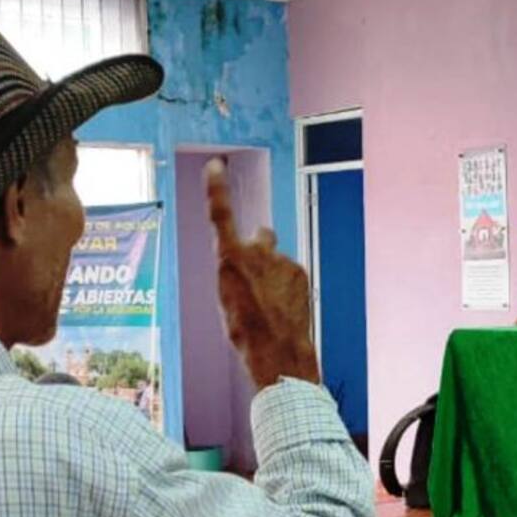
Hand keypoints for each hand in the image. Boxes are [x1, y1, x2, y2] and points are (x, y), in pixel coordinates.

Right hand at [207, 158, 319, 388]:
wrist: (276, 350)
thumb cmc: (245, 329)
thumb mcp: (227, 297)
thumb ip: (237, 269)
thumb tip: (252, 258)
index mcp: (229, 258)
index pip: (221, 214)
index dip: (217, 189)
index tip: (216, 166)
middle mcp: (256, 252)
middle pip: (261, 236)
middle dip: (260, 245)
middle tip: (259, 271)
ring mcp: (281, 260)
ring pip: (277, 260)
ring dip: (275, 274)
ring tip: (271, 305)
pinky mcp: (300, 270)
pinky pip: (291, 273)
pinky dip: (288, 285)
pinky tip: (285, 308)